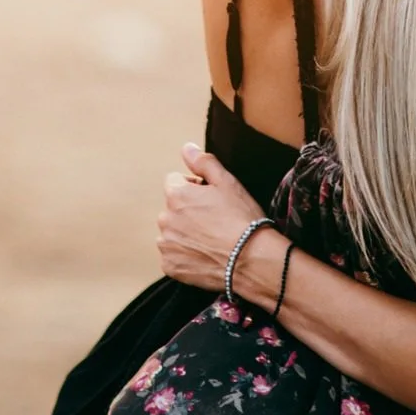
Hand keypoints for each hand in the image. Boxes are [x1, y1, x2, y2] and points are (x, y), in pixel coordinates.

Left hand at [156, 143, 266, 292]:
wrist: (250, 259)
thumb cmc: (241, 218)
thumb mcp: (227, 181)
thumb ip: (203, 162)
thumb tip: (186, 148)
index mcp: (176, 195)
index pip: (175, 181)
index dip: (194, 187)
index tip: (212, 198)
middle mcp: (165, 218)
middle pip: (172, 207)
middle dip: (188, 210)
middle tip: (214, 219)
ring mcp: (166, 244)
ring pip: (172, 231)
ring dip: (185, 232)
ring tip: (211, 239)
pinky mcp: (170, 266)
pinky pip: (173, 255)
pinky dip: (185, 255)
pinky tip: (205, 254)